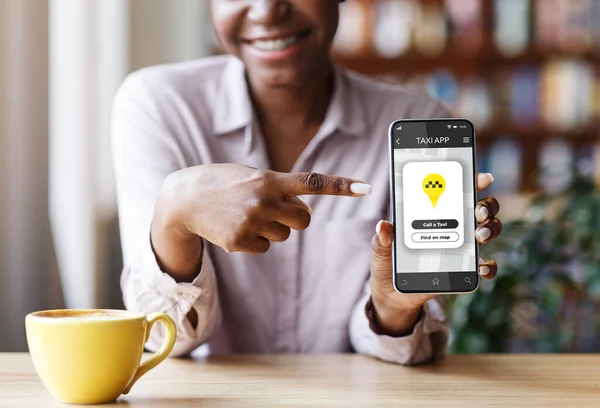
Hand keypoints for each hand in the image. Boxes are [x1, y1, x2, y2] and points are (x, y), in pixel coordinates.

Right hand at [152, 163, 370, 281]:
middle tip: (274, 211)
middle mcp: (264, 199)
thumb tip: (303, 211)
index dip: (341, 185)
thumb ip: (279, 188)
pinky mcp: (239, 241)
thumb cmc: (223, 184)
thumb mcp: (251, 176)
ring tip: (245, 216)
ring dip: (271, 229)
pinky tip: (235, 228)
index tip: (366, 188)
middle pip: (304, 220)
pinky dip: (254, 241)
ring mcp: (251, 221)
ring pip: (284, 236)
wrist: (184, 199)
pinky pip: (265, 248)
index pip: (313, 182)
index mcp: (269, 178)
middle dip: (295, 218)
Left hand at [369, 173, 501, 334]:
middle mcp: (453, 227)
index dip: (473, 181)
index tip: (481, 178)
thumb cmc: (388, 262)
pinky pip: (484, 267)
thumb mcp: (381, 248)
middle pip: (481, 209)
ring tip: (479, 235)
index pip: (458, 191)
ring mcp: (461, 248)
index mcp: (434, 213)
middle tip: (477, 212)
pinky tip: (480, 267)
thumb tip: (383, 225)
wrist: (390, 292)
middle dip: (486, 206)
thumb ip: (383, 237)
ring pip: (489, 231)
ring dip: (491, 229)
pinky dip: (488, 266)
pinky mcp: (462, 271)